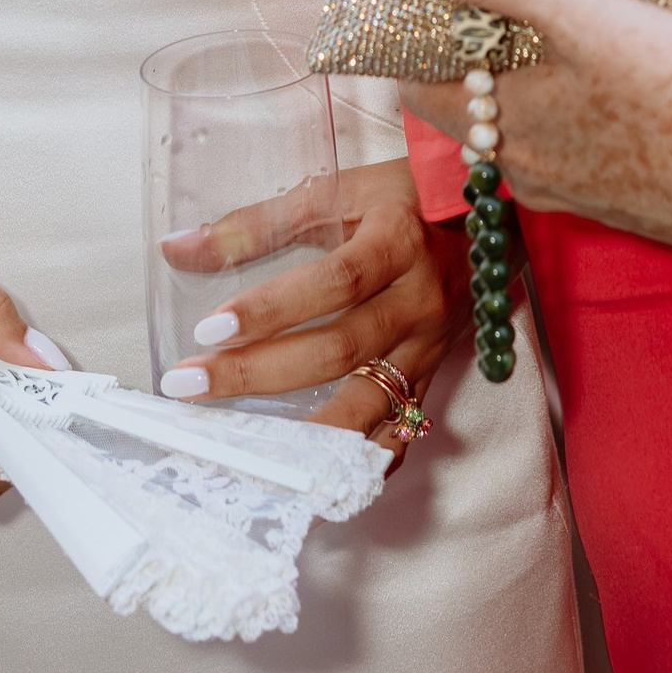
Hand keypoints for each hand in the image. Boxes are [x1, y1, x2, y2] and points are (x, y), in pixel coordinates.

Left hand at [153, 155, 464, 437]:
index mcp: (398, 243)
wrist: (493, 217)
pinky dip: (358, 463)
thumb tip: (177, 248)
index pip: (334, 282)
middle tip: (191, 384)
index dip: (273, 308)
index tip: (210, 328)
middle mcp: (419, 301)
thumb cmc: (407, 199)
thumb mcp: (339, 191)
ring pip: (368, 405)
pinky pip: (398, 432)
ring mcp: (429, 348)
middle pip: (340, 349)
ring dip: (302, 434)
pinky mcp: (432, 378)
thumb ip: (258, 223)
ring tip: (242, 451)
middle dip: (259, 373)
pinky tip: (316, 481)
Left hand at [384, 0, 671, 271]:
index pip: (419, 88)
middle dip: (473, 59)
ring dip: (527, 91)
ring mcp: (583, 195)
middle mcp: (531, 172)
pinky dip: (577, 119)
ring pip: (527, 138)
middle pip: (471, 112)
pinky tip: (618, 87)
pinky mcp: (634, 203)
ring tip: (552, 33)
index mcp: (503, 129)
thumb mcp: (580, 14)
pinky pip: (579, 157)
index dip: (416, 40)